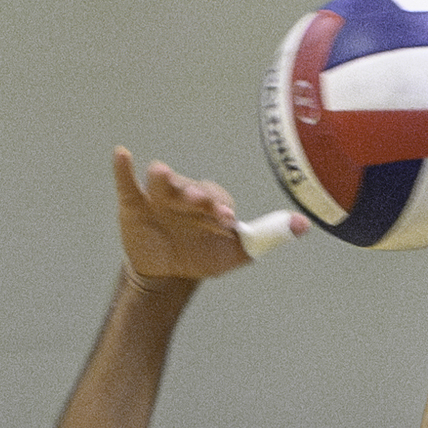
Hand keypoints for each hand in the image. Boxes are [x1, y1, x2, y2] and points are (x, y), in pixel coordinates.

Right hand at [113, 148, 307, 288]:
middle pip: (190, 189)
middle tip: (201, 205)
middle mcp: (186, 194)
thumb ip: (266, 238)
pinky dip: (123, 169)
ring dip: (164, 178)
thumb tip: (305, 226)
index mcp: (211, 202)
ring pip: (163, 183)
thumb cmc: (203, 256)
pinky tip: (122, 154)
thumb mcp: (236, 252)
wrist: (168, 273)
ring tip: (159, 173)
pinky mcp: (135, 203)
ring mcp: (160, 197)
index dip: (221, 208)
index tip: (226, 220)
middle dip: (195, 197)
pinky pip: (127, 182)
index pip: (218, 199)